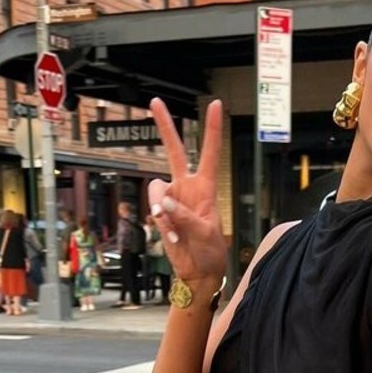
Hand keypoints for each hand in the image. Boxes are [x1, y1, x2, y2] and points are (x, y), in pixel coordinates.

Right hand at [147, 97, 226, 284]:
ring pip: (156, 188)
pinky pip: (154, 210)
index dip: (212, 129)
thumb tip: (166, 203)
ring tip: (174, 230)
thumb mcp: (206, 233)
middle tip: (155, 102)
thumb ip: (186, 216)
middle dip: (164, 126)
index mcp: (206, 187)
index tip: (217, 106)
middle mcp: (187, 187)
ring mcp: (172, 199)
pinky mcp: (161, 212)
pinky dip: (162, 224)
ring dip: (162, 209)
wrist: (197, 271)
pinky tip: (172, 238)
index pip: (209, 153)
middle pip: (174, 150)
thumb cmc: (210, 251)